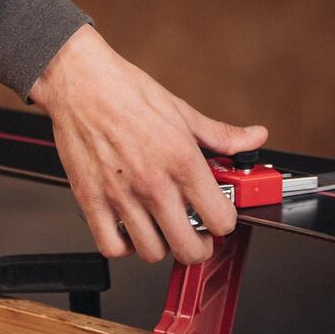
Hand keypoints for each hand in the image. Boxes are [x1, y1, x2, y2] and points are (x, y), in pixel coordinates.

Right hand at [29, 25, 266, 265]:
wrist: (79, 80)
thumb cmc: (126, 91)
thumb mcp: (181, 110)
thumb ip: (220, 134)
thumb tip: (254, 138)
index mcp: (181, 159)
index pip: (221, 219)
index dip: (224, 220)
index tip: (217, 214)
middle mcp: (153, 182)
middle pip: (189, 249)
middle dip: (199, 245)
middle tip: (194, 231)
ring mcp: (121, 195)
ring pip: (151, 253)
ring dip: (160, 244)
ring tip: (159, 225)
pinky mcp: (90, 200)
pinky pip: (112, 246)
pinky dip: (122, 245)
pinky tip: (128, 226)